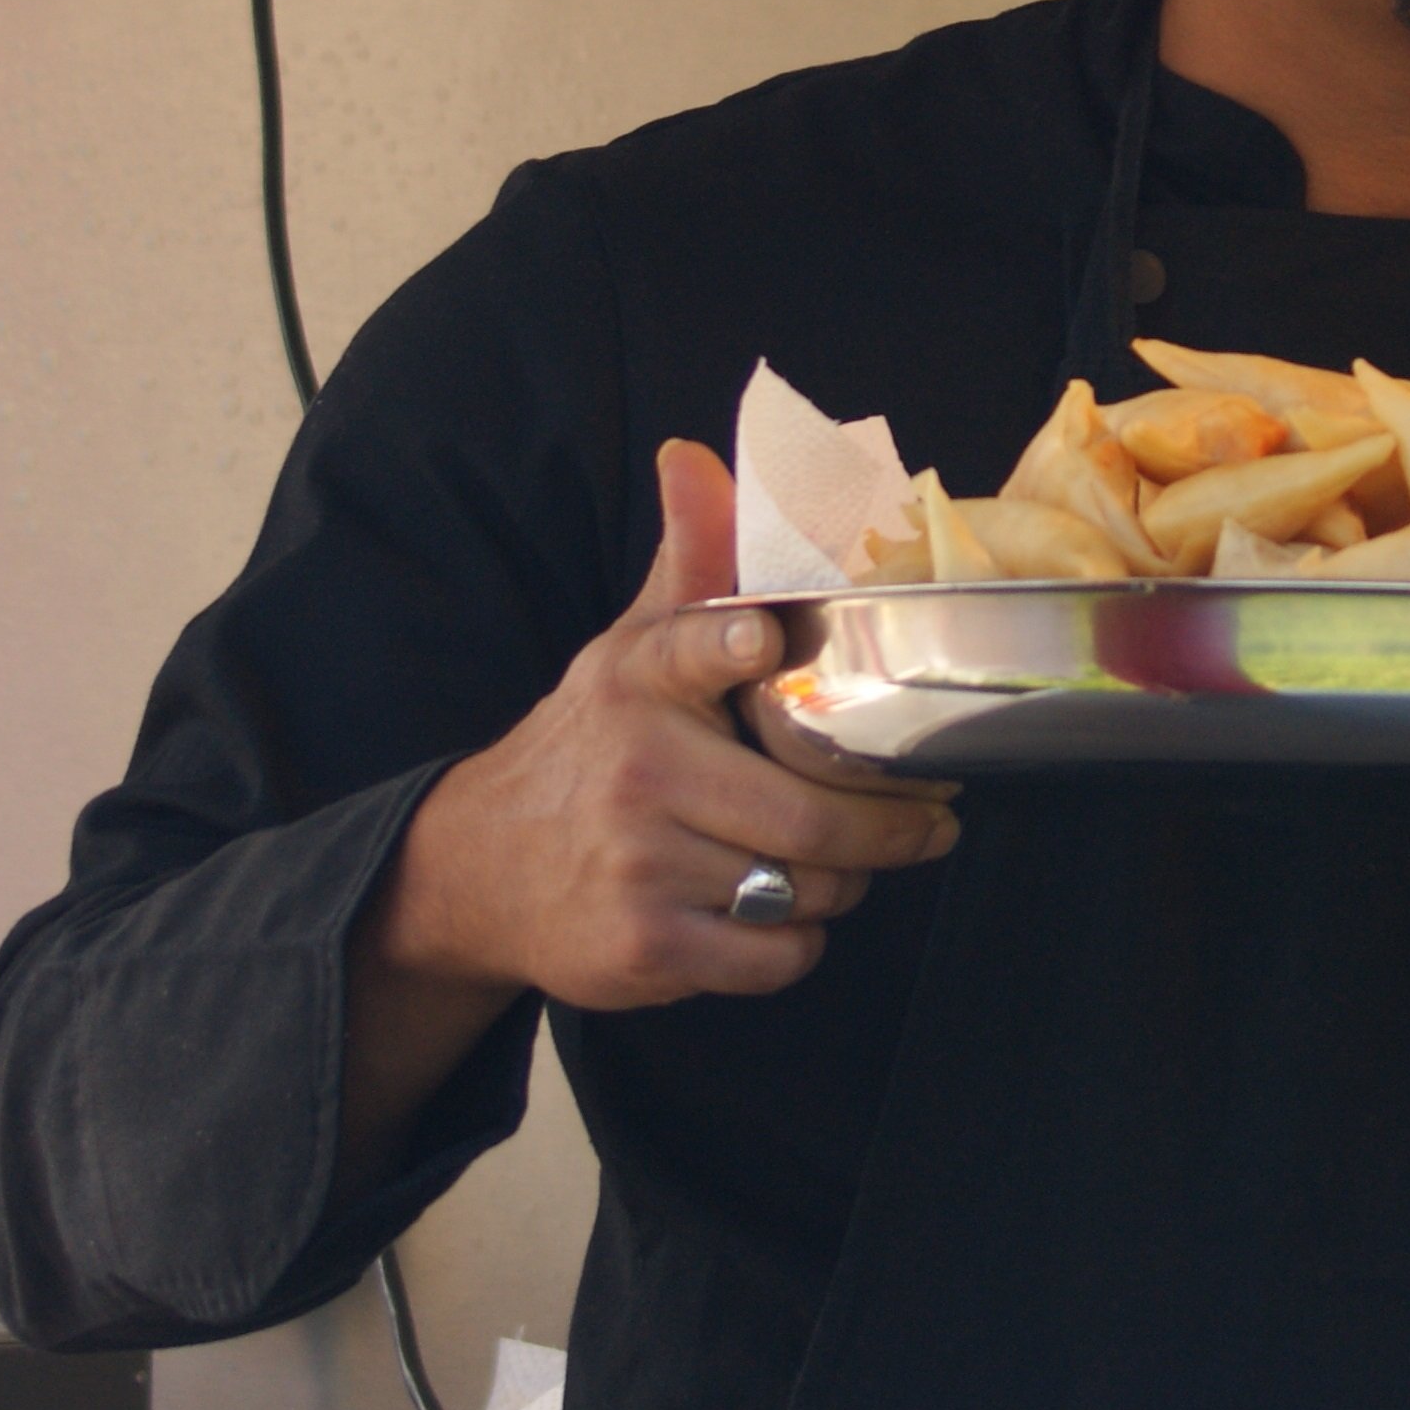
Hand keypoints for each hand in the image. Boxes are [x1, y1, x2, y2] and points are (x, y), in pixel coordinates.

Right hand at [364, 440, 958, 1017]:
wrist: (479, 868)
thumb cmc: (594, 745)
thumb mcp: (631, 648)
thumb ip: (688, 561)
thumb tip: (694, 453)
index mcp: (638, 680)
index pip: (687, 647)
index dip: (730, 646)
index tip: (760, 642)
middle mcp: (635, 769)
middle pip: (807, 813)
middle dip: (892, 829)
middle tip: (930, 823)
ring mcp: (634, 864)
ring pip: (803, 886)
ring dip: (846, 884)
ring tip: (846, 864)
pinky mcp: (639, 949)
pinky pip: (771, 956)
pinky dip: (798, 943)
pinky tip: (784, 915)